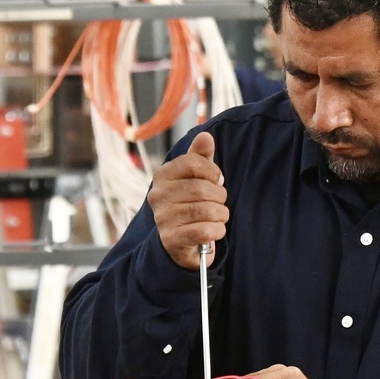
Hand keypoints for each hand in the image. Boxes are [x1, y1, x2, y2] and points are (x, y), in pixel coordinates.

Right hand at [149, 132, 227, 269]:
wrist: (178, 242)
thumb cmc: (189, 204)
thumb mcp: (194, 178)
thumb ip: (199, 157)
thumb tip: (205, 136)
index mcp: (162, 175)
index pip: (194, 162)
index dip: (212, 171)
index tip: (216, 180)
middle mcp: (158, 195)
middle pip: (202, 188)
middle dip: (219, 196)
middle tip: (219, 202)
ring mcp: (163, 218)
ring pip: (207, 210)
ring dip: (221, 214)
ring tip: (217, 216)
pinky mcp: (172, 239)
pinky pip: (206, 231)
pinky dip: (218, 230)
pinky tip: (214, 230)